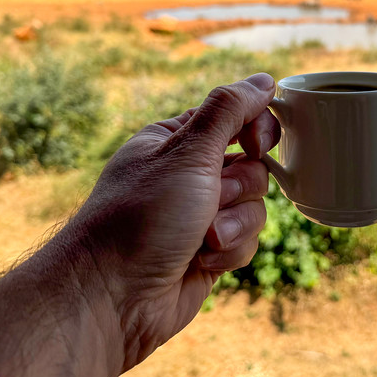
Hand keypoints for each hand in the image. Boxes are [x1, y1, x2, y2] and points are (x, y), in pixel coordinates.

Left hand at [61, 73, 279, 371]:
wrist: (113, 297)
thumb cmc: (140, 217)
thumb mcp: (187, 153)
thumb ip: (229, 111)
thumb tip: (263, 79)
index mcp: (177, 140)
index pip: (236, 116)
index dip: (256, 128)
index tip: (256, 144)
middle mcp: (190, 174)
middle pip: (253, 165)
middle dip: (238, 188)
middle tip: (212, 199)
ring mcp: (201, 214)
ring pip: (255, 205)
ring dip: (234, 224)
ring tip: (201, 240)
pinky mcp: (210, 250)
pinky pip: (247, 240)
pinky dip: (229, 252)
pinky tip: (199, 262)